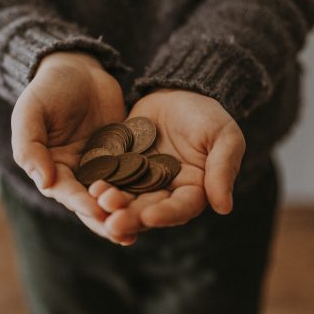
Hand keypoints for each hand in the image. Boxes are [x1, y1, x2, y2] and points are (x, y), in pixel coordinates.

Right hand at [11, 51, 134, 243]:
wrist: (79, 68)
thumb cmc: (49, 88)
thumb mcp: (31, 111)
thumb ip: (31, 146)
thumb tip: (45, 182)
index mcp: (51, 168)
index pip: (65, 191)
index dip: (80, 202)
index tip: (97, 211)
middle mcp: (75, 174)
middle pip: (90, 203)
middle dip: (106, 218)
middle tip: (124, 233)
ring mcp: (101, 167)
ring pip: (113, 195)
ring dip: (125, 212)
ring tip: (142, 228)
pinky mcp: (122, 157)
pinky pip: (132, 176)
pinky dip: (141, 190)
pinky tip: (158, 201)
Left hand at [92, 89, 245, 241]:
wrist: (176, 92)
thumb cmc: (207, 115)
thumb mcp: (224, 137)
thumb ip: (222, 169)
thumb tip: (224, 207)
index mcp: (193, 190)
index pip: (181, 208)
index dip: (166, 214)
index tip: (150, 217)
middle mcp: (165, 192)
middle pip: (148, 209)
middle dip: (131, 216)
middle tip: (113, 222)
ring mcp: (140, 180)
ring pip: (125, 198)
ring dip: (112, 204)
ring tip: (99, 201)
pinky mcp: (120, 166)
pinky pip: (109, 177)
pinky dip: (100, 183)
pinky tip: (89, 186)